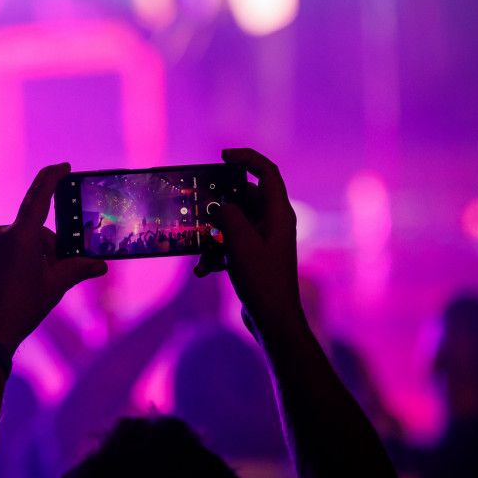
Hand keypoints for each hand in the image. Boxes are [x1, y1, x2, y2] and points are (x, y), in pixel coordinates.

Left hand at [0, 163, 107, 354]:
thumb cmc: (20, 309)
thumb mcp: (54, 287)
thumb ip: (77, 269)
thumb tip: (100, 265)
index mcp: (20, 235)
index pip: (40, 195)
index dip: (52, 178)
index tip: (63, 167)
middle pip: (32, 232)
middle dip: (46, 250)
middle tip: (53, 276)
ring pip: (13, 244)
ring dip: (26, 258)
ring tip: (30, 288)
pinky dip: (7, 265)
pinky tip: (10, 289)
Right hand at [196, 149, 302, 333]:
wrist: (272, 320)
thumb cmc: (262, 280)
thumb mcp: (241, 243)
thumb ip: (228, 215)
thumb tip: (220, 207)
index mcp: (279, 213)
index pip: (267, 172)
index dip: (246, 158)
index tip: (222, 157)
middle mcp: (273, 222)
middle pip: (244, 197)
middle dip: (219, 203)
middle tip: (199, 204)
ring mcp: (264, 240)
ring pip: (233, 223)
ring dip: (213, 234)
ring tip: (200, 246)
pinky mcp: (254, 256)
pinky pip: (231, 244)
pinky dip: (216, 253)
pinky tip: (204, 270)